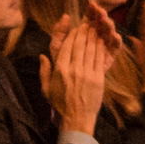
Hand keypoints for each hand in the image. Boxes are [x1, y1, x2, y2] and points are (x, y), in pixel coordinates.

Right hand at [43, 15, 113, 133]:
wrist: (76, 120)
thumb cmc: (60, 105)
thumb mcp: (46, 89)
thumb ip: (44, 71)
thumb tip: (42, 56)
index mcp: (60, 70)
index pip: (67, 46)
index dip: (72, 35)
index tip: (76, 28)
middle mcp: (73, 69)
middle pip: (79, 44)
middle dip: (84, 32)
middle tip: (87, 23)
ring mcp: (87, 73)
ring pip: (90, 49)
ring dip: (93, 36)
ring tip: (95, 28)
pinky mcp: (98, 78)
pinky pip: (99, 58)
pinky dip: (100, 48)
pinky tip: (101, 41)